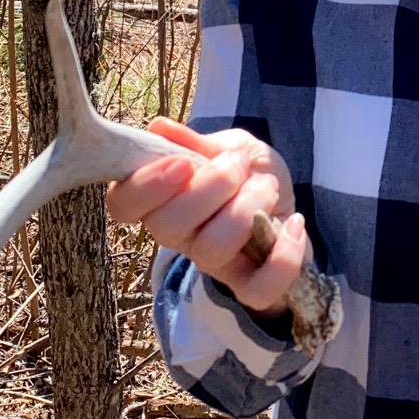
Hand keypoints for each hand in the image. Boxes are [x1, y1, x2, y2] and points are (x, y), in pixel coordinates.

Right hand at [105, 119, 307, 316]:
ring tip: (267, 188)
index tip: (183, 163)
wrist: (290, 204)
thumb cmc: (250, 175)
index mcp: (163, 198)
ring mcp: (213, 264)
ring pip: (212, 249)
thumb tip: (158, 128)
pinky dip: (283, 256)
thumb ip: (197, 143)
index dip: (146, 185)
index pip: (123, 204)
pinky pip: (258, 290)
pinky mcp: (250, 287)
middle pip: (167, 226)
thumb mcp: (229, 147)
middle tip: (237, 166)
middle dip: (210, 187)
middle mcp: (180, 236)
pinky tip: (294, 222)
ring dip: (247, 209)